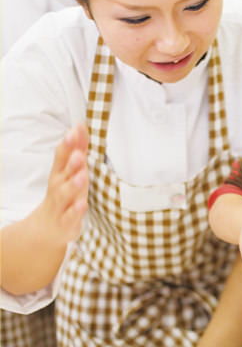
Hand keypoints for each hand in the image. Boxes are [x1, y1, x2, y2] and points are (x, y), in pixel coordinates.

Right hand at [34, 124, 88, 245]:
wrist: (46, 228)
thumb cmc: (64, 194)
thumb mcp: (71, 170)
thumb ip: (78, 149)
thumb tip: (81, 126)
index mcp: (61, 172)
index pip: (63, 155)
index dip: (69, 143)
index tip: (76, 129)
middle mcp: (59, 186)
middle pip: (63, 172)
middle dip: (71, 162)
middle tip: (79, 153)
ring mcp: (61, 204)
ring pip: (66, 194)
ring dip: (73, 184)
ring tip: (82, 176)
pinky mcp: (66, 222)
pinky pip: (70, 216)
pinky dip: (76, 210)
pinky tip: (83, 204)